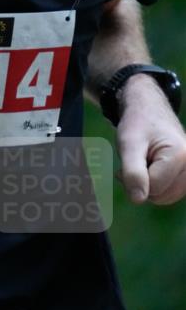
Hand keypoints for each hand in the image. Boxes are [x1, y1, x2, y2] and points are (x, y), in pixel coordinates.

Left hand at [116, 73, 185, 204]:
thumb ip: (133, 172)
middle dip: (142, 183)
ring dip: (148, 184)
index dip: (135, 177)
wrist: (148, 109)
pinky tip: (150, 166)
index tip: (131, 157)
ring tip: (143, 162)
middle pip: (161, 195)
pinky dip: (155, 184)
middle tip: (135, 160)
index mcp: (181, 155)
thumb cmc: (137, 124)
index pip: (153, 188)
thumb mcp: (128, 145)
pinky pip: (168, 192)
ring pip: (165, 196)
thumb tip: (138, 200)